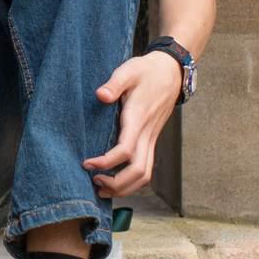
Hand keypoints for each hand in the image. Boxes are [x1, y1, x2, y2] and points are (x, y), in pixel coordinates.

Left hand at [82, 50, 182, 196]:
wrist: (171, 72)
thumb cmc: (146, 71)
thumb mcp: (128, 70)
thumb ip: (114, 83)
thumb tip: (100, 95)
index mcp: (137, 118)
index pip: (125, 150)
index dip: (106, 162)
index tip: (87, 164)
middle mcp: (146, 134)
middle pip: (137, 171)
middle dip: (116, 184)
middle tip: (93, 182)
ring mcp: (151, 139)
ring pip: (144, 174)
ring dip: (125, 187)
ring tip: (102, 187)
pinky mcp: (151, 140)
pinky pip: (145, 168)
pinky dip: (131, 181)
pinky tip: (115, 180)